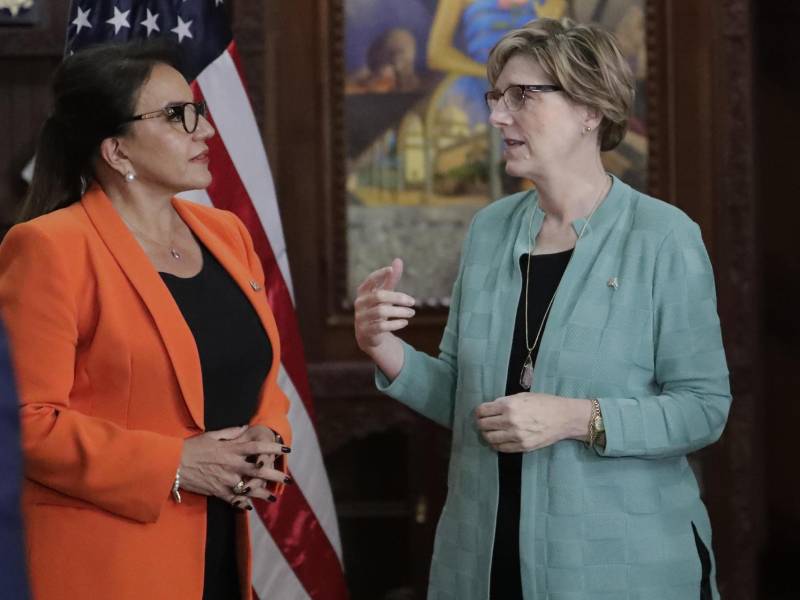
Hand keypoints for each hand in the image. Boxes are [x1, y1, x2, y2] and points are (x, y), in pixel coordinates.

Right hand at [179, 425, 290, 508]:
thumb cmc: (191, 447)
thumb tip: (245, 427)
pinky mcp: (217, 491)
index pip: (257, 448)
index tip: (286, 450)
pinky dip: (242, 503)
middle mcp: (231, 465)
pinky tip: (250, 506)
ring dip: (263, 493)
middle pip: (258, 470)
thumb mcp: (211, 435)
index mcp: (231, 449)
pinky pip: (232, 499)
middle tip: (288, 479)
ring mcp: (225, 480)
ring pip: (249, 488)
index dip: (273, 448)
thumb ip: (230, 432)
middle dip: (275, 474)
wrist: (172, 464)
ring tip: (274, 497)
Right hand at [354, 258, 415, 351]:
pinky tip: (405, 322)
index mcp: (363, 292)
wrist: (369, 334)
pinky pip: (381, 327)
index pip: (370, 280)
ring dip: (399, 312)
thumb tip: (398, 260)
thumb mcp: (385, 294)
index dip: (379, 274)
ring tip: (412, 312)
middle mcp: (360, 303)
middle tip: (413, 301)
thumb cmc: (378, 308)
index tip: (391, 269)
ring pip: (381, 311)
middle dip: (397, 298)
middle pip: (379, 296)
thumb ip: (391, 279)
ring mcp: (361, 318)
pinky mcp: (366, 331)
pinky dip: (395, 324)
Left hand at [474, 393, 590, 452]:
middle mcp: (510, 421)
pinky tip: (498, 440)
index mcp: (509, 405)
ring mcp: (516, 435)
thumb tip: (491, 408)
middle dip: (481, 423)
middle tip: (483, 423)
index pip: (482, 411)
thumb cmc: (544, 403)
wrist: (564, 418)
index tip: (480, 413)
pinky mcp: (522, 446)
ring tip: (490, 432)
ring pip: (489, 438)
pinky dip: (496, 444)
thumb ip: (505, 401)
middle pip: (483, 425)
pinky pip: (501, 448)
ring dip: (487, 435)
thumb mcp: (523, 396)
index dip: (479, 412)